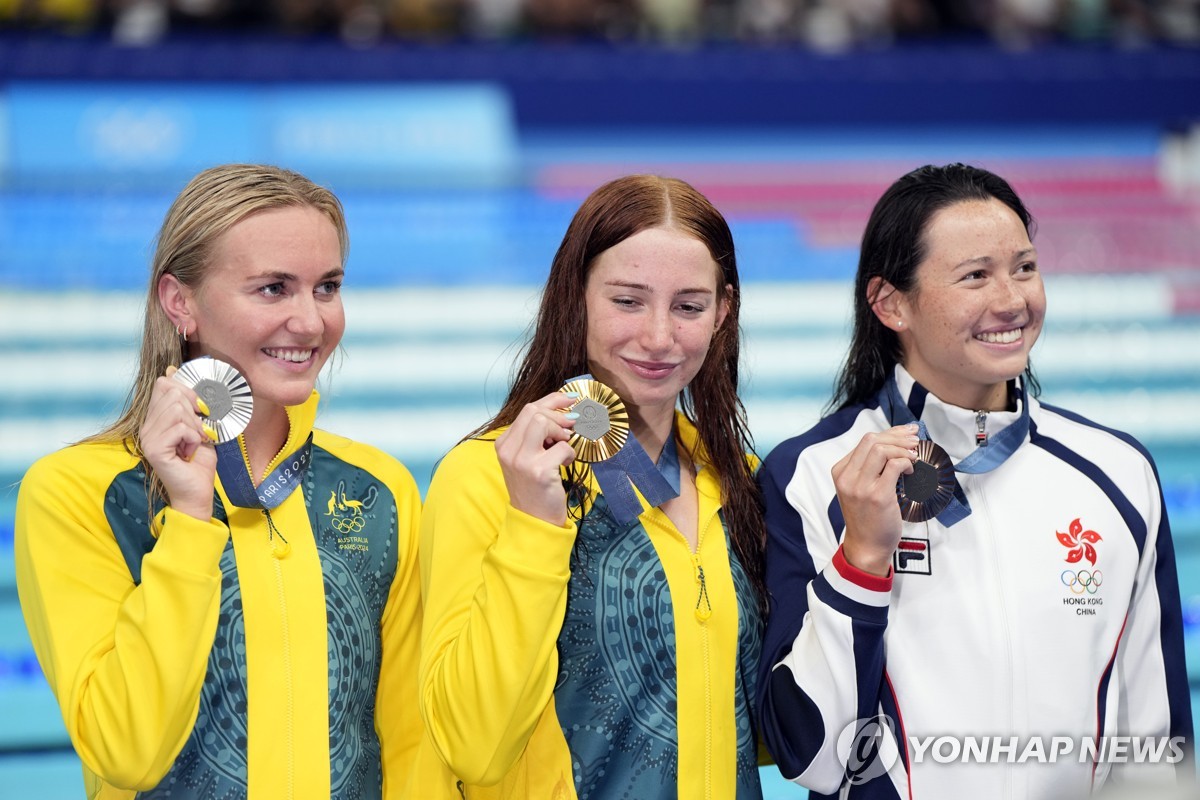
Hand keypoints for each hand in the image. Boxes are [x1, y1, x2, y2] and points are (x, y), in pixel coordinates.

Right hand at [139, 366, 218, 520]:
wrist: (197, 492)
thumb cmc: (199, 461)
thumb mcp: (198, 426)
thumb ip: (189, 403)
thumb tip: (174, 371)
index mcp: (155, 419)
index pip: (164, 384)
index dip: (188, 391)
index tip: (200, 410)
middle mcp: (147, 426)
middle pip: (172, 393)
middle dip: (194, 411)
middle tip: (197, 433)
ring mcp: (147, 438)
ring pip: (177, 409)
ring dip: (195, 426)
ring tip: (193, 443)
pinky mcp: (154, 449)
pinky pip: (180, 428)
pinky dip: (193, 438)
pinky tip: (189, 451)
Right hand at [494, 392, 578, 525]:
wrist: (534, 520)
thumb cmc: (535, 488)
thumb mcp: (528, 458)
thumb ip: (537, 435)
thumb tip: (564, 409)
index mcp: (504, 444)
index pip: (527, 409)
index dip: (552, 400)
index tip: (569, 400)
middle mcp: (508, 450)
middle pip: (534, 411)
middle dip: (558, 415)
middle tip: (570, 427)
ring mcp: (522, 461)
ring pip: (542, 422)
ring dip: (561, 431)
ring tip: (564, 445)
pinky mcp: (539, 471)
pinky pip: (562, 447)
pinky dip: (570, 453)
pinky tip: (565, 464)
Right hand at [831, 424, 919, 576]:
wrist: (866, 546)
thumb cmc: (867, 518)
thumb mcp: (858, 488)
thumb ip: (869, 467)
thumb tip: (895, 442)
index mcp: (841, 471)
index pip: (865, 440)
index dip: (890, 432)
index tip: (906, 432)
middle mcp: (847, 477)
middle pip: (872, 440)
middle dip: (897, 437)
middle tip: (915, 442)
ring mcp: (860, 487)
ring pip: (881, 450)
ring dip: (903, 449)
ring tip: (914, 457)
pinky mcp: (877, 496)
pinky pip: (894, 466)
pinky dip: (906, 463)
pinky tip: (911, 471)